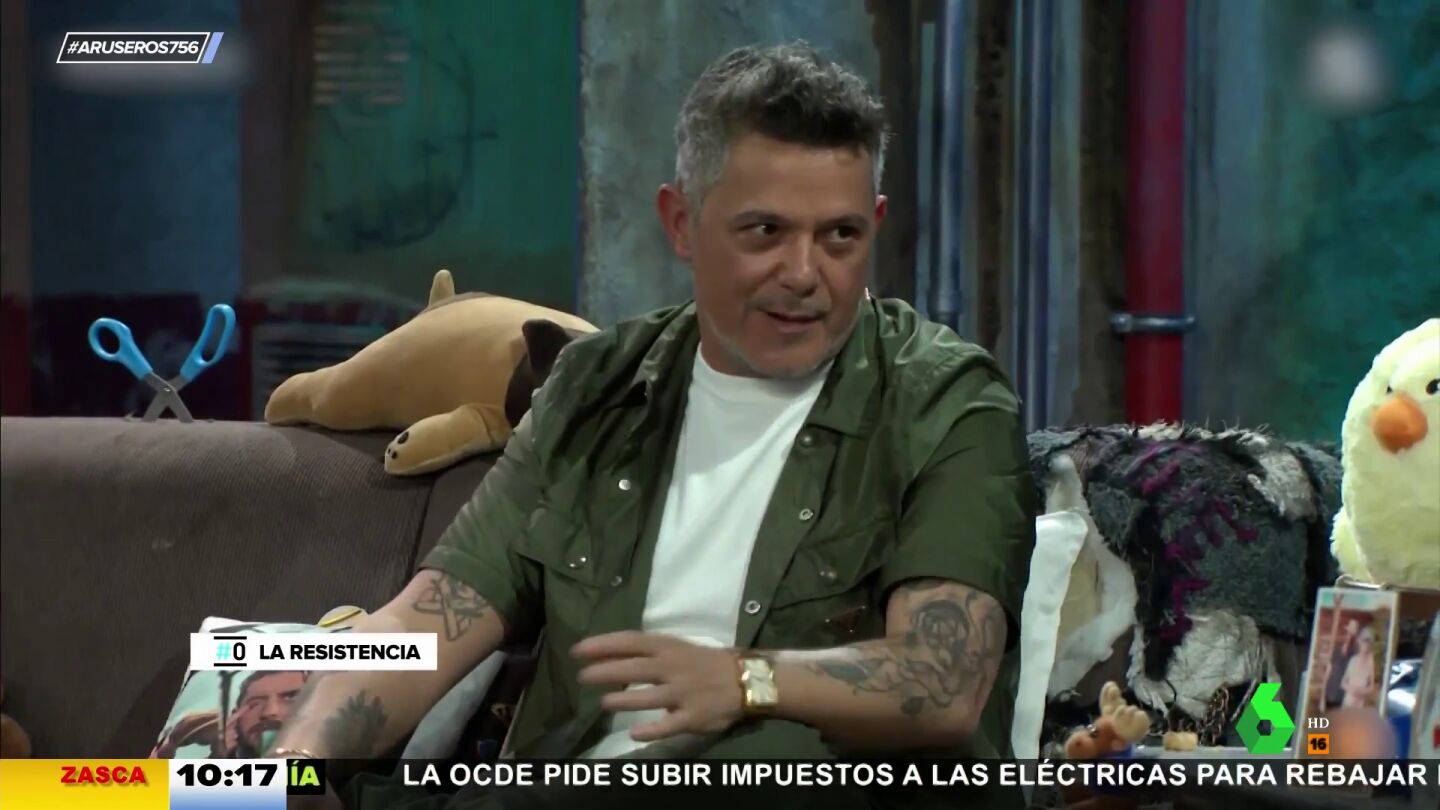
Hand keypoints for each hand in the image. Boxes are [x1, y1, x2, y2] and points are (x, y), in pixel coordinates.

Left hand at [572, 632, 744, 742]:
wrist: (745, 679)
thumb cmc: (706, 661)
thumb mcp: (678, 647)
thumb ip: (649, 652)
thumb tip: (610, 654)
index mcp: (668, 647)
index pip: (629, 641)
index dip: (602, 645)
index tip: (577, 650)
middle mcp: (673, 667)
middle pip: (633, 668)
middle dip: (604, 671)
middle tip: (581, 677)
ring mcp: (683, 693)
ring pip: (648, 697)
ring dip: (623, 700)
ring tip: (604, 703)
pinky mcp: (692, 716)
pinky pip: (669, 725)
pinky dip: (651, 730)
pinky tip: (634, 734)